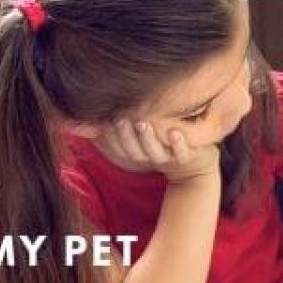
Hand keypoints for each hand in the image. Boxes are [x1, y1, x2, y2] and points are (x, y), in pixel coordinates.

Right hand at [94, 119, 219, 183]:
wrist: (196, 163)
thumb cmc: (163, 143)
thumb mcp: (140, 138)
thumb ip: (118, 126)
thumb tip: (86, 120)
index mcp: (137, 153)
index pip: (118, 148)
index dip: (110, 136)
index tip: (105, 119)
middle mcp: (150, 158)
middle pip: (134, 151)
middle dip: (126, 136)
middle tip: (120, 118)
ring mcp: (169, 158)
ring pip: (156, 153)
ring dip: (148, 139)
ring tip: (143, 123)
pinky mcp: (188, 157)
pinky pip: (183, 153)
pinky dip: (179, 144)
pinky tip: (175, 132)